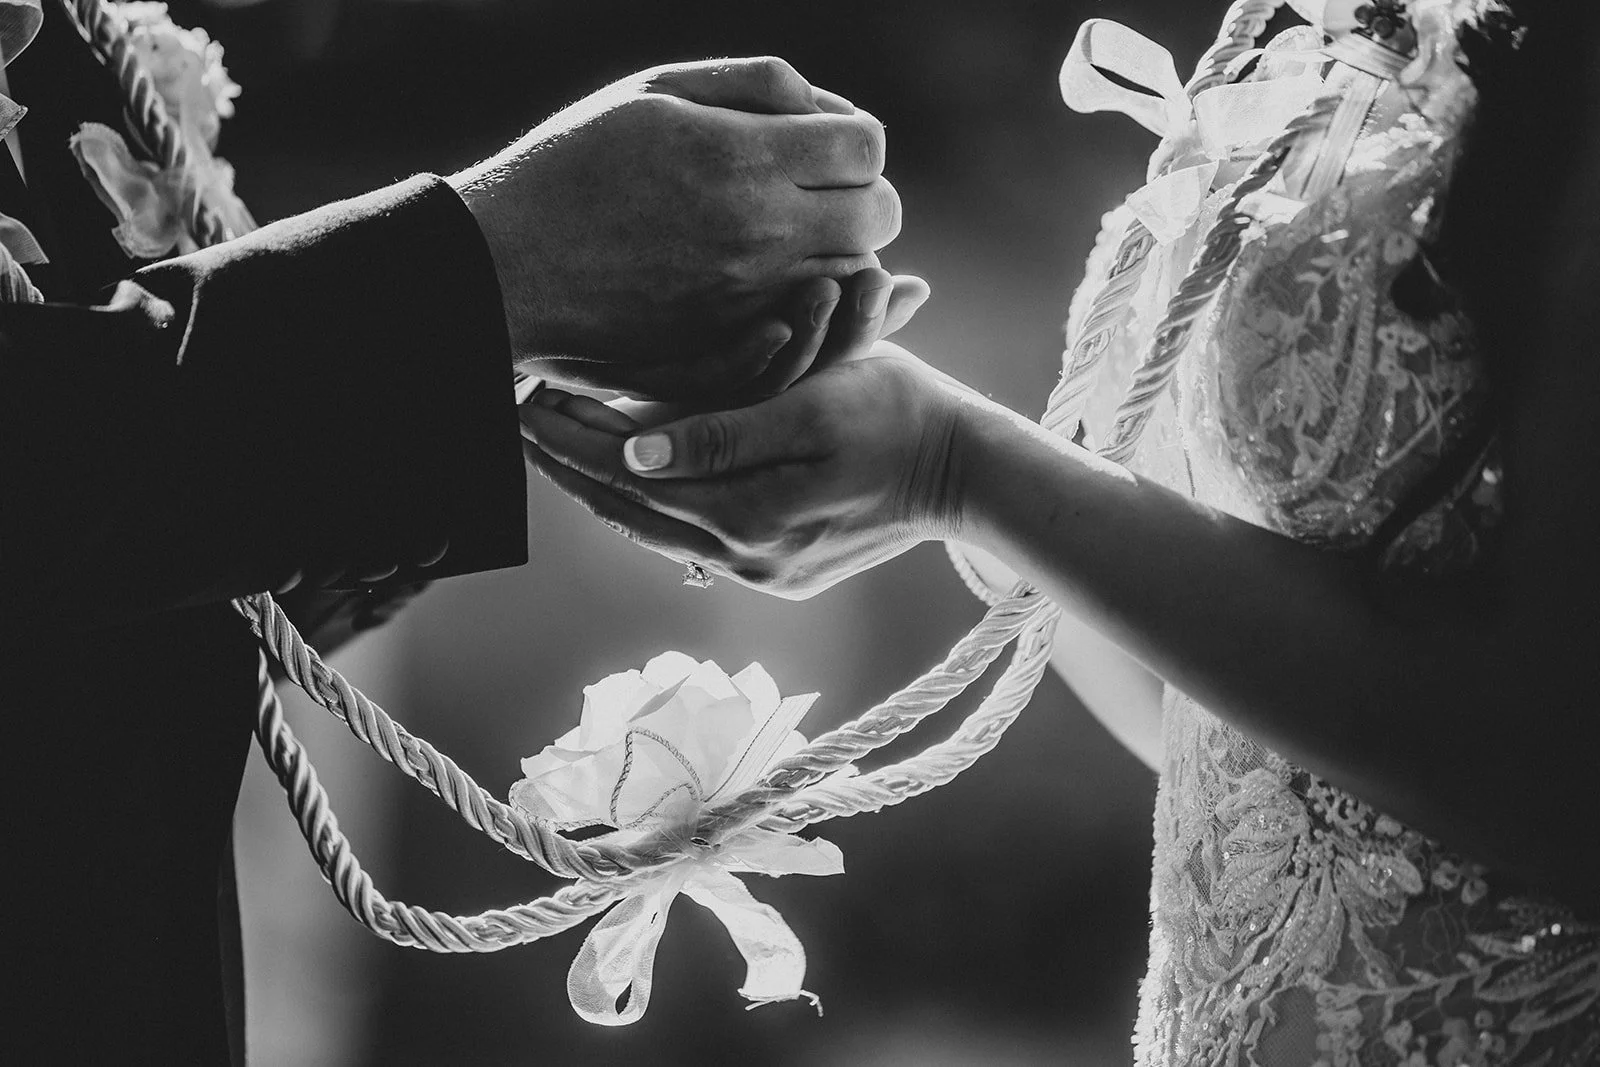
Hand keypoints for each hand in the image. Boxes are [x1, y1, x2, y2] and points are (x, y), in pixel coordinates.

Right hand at [450, 57, 907, 398]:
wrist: (508, 264)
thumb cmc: (575, 163)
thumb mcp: (657, 90)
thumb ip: (755, 84)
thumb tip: (830, 107)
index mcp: (742, 159)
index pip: (866, 146)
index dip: (854, 140)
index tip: (823, 146)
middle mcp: (758, 234)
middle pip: (878, 216)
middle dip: (862, 197)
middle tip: (820, 194)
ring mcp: (748, 299)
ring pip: (854, 277)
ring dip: (842, 253)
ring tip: (795, 237)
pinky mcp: (731, 345)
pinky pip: (812, 324)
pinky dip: (812, 302)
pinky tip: (779, 280)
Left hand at [519, 303, 977, 598]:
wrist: (965, 469)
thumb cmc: (898, 414)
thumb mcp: (815, 405)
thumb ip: (723, 434)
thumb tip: (633, 454)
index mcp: (748, 516)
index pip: (630, 476)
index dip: (570, 436)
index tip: (521, 395)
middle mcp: (745, 557)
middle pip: (629, 511)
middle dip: (568, 462)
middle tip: (514, 415)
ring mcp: (761, 571)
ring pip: (654, 528)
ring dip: (600, 486)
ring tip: (552, 442)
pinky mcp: (778, 571)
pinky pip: (689, 536)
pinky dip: (648, 503)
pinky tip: (623, 475)